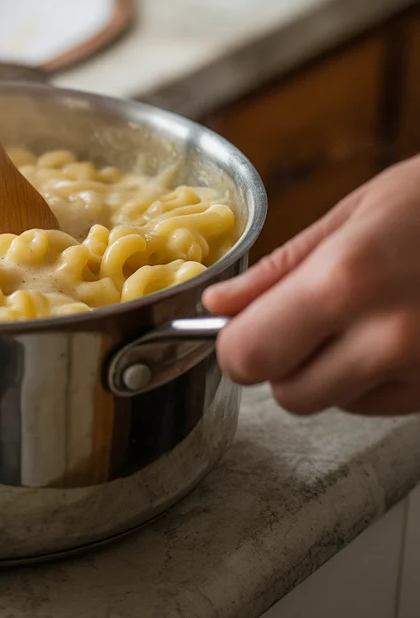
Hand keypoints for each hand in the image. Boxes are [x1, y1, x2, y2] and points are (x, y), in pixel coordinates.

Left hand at [204, 155, 419, 416]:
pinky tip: (398, 330)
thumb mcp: (356, 212)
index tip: (239, 326)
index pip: (250, 354)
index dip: (234, 344)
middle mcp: (389, 337)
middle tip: (296, 321)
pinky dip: (374, 378)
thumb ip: (280, 269)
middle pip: (288, 396)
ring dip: (329, 373)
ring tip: (362, 315)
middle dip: (279, 363)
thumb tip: (219, 308)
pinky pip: (382, 404)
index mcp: (348, 280)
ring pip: (335, 404)